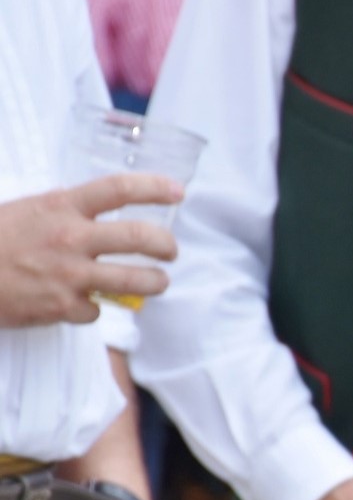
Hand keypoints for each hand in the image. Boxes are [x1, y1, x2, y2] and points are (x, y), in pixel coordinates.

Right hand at [0, 174, 182, 326]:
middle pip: (142, 238)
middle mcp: (71, 237)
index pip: (118, 189)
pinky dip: (93, 310)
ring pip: (137, 281)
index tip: (177, 191)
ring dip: (155, 282)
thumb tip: (98, 214)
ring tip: (157, 282)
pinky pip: (97, 311)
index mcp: (60, 206)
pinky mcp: (64, 307)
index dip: (154, 188)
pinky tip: (80, 304)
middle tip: (171, 251)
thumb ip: (65, 212)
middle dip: (167, 246)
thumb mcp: (28, 211)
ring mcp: (70, 274)